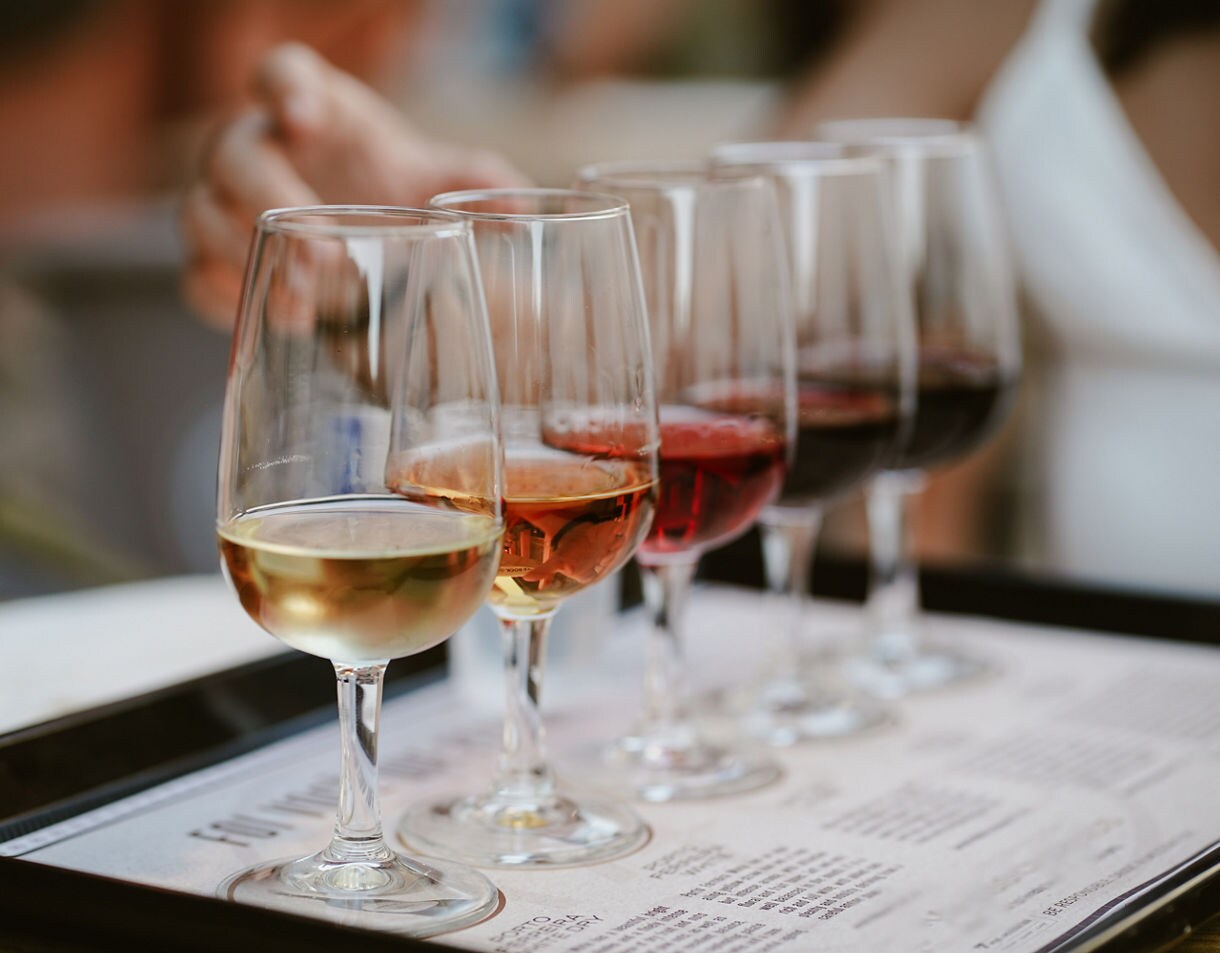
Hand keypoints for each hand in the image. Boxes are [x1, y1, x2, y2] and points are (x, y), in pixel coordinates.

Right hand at [181, 42, 529, 328]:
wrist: (367, 241)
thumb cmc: (396, 190)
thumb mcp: (442, 180)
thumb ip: (482, 183)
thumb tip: (521, 208)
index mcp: (315, 109)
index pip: (282, 74)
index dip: (284, 89)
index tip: (303, 119)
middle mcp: (258, 148)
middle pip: (233, 156)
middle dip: (270, 200)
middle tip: (320, 250)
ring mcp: (227, 205)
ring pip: (199, 218)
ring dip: (245, 259)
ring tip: (301, 301)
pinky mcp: (217, 260)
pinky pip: (198, 277)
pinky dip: (229, 301)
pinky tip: (276, 321)